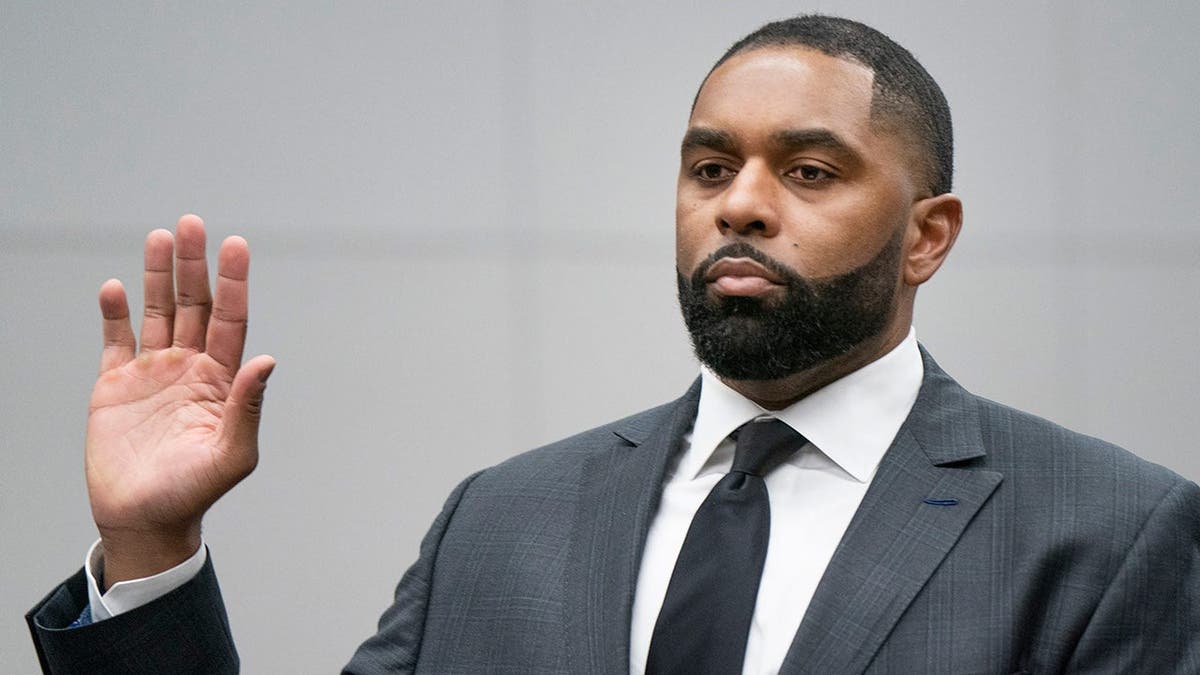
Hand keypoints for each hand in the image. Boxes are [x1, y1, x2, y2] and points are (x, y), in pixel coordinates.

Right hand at [86, 215, 274, 587]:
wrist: (143, 520)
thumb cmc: (193, 493)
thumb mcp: (231, 454)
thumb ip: (247, 406)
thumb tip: (267, 361)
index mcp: (221, 379)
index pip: (230, 319)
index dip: (233, 282)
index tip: (235, 245)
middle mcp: (190, 368)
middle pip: (193, 304)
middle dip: (193, 265)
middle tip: (191, 224)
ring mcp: (153, 373)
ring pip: (156, 313)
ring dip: (156, 276)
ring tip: (160, 237)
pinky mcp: (115, 386)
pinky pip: (115, 340)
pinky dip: (115, 314)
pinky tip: (116, 287)